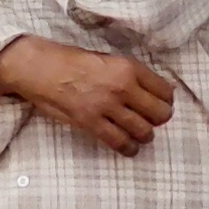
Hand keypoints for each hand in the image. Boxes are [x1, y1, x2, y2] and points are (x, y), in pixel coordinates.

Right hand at [3, 37, 175, 154]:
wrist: (42, 68)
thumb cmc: (73, 61)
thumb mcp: (109, 59)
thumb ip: (131, 74)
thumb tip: (152, 91)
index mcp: (129, 68)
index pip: (165, 91)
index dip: (166, 101)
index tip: (160, 105)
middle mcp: (123, 87)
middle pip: (160, 113)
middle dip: (159, 120)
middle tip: (151, 121)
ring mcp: (108, 107)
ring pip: (144, 131)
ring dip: (145, 136)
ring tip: (140, 135)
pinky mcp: (92, 123)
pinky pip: (120, 142)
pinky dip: (129, 148)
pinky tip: (129, 147)